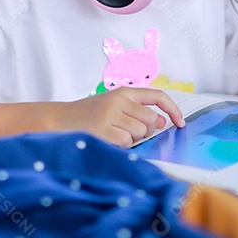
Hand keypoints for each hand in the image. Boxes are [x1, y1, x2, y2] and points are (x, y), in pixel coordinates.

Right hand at [53, 87, 185, 147]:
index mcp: (124, 91)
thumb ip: (138, 112)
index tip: (180, 123)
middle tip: (125, 131)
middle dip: (144, 131)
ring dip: (130, 139)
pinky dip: (120, 145)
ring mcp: (110, 113)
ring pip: (140, 132)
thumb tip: (162, 122)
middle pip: (151, 120)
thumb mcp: (113, 107)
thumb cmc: (88, 117)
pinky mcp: (103, 128)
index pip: (158, 96)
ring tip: (112, 134)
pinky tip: (106, 140)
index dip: (173, 109)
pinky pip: (126, 142)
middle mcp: (119, 99)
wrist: (57, 120)